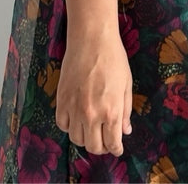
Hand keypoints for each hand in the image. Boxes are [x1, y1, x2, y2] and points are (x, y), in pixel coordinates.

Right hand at [55, 32, 132, 156]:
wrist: (92, 39)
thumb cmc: (113, 58)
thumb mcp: (126, 85)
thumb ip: (125, 111)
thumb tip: (125, 130)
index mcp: (111, 111)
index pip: (112, 143)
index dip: (116, 149)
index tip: (116, 148)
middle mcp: (92, 114)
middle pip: (93, 146)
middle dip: (101, 146)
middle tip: (105, 139)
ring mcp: (75, 108)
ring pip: (76, 138)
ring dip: (85, 137)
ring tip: (91, 128)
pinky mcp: (61, 100)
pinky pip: (63, 124)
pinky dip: (69, 126)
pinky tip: (77, 118)